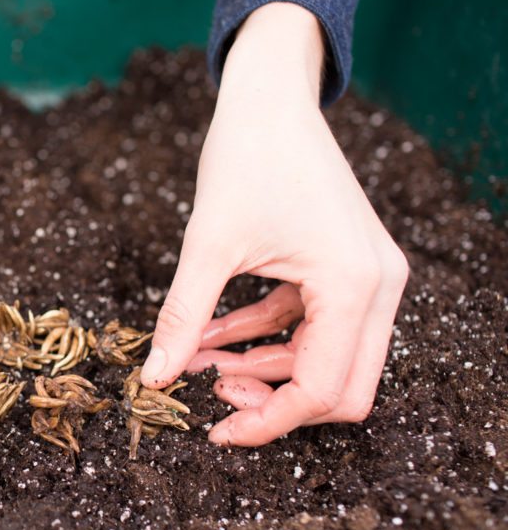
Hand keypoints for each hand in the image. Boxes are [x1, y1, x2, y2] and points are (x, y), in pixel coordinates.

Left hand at [140, 3, 408, 446]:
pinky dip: (264, 335)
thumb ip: (182, 318)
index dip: (267, 422)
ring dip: (263, 367)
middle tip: (213, 396)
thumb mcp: (206, 244)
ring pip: (326, 361)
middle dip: (275, 401)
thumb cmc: (246, 156)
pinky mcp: (346, 268)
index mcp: (354, 285)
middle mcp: (376, 287)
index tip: (214, 432)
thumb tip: (152, 379)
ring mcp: (368, 277)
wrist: (270, 97)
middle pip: (340, 388)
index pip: (322, 389)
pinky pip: (311, 326)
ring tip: (199, 361)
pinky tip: (211, 335)